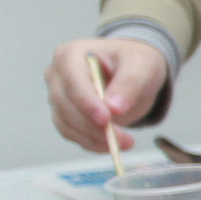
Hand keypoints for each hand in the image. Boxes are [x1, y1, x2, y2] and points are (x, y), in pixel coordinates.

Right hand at [45, 37, 166, 151]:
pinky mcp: (64, 114)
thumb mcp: (142, 65)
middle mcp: (57, 74)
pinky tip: (111, 145)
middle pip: (66, 105)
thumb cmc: (135, 61)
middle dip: (93, 126)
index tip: (106, 120)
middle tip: (124, 140)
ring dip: (93, 138)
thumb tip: (114, 108)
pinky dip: (90, 143)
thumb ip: (129, 82)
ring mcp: (58, 95)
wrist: (134, 72)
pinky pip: (71, 133)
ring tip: (125, 143)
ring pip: (66, 123)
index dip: (87, 103)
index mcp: (71, 54)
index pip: (72, 81)